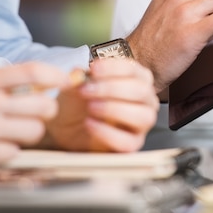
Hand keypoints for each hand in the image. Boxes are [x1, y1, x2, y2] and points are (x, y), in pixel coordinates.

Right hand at [0, 63, 66, 172]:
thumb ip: (9, 83)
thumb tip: (48, 83)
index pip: (35, 72)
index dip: (58, 77)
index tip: (67, 82)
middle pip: (45, 105)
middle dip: (45, 111)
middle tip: (35, 113)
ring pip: (36, 131)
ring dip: (30, 133)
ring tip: (12, 131)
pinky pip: (18, 152)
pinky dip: (11, 151)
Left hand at [42, 58, 158, 152]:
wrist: (67, 130)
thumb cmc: (79, 104)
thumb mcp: (76, 86)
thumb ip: (79, 78)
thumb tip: (79, 73)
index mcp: (136, 80)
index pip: (134, 70)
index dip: (114, 68)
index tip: (93, 69)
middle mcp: (145, 100)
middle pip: (142, 91)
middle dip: (112, 88)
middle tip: (86, 90)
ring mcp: (142, 124)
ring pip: (143, 116)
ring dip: (114, 109)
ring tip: (91, 107)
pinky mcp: (133, 144)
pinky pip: (127, 141)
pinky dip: (107, 132)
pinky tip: (89, 123)